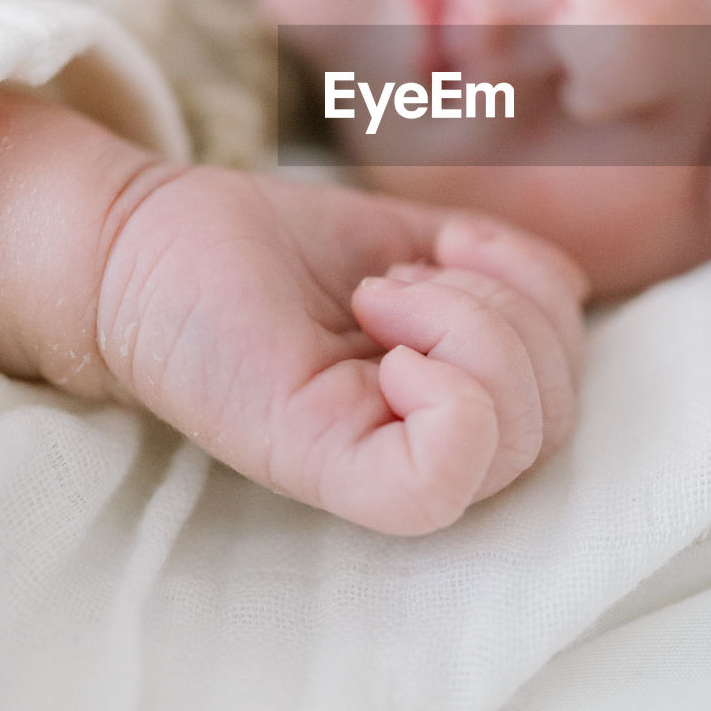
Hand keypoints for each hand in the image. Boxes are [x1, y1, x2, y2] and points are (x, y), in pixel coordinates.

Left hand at [96, 169, 586, 533]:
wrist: (146, 239)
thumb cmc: (268, 244)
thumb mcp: (414, 241)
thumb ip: (497, 272)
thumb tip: (559, 290)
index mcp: (448, 392)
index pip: (564, 385)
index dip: (537, 297)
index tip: (442, 249)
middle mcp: (423, 441)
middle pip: (555, 415)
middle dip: (504, 310)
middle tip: (397, 281)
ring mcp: (378, 462)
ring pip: (520, 436)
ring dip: (471, 326)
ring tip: (381, 298)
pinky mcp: (328, 468)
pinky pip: (450, 470)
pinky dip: (449, 387)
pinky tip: (382, 346)